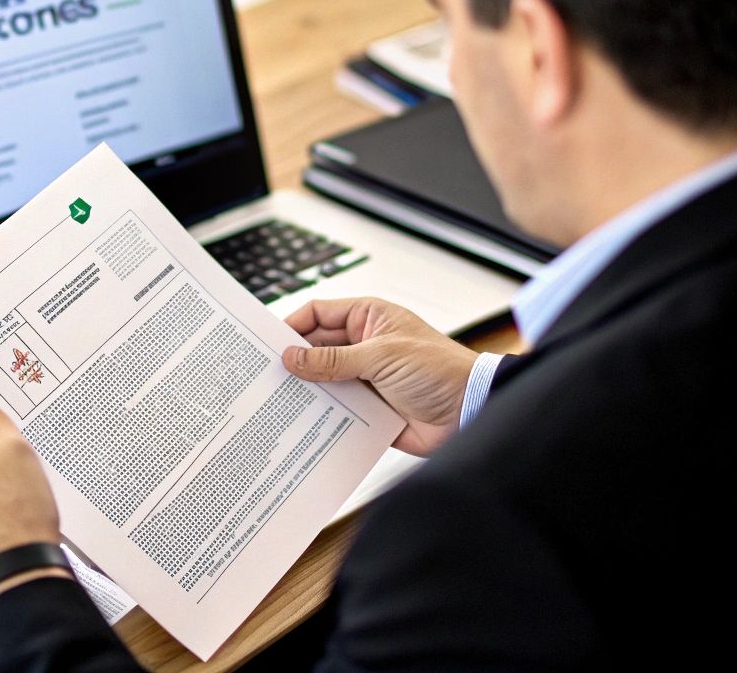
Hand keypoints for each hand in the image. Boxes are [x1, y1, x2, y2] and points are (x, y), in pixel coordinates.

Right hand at [282, 297, 479, 455]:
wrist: (471, 411)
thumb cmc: (439, 370)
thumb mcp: (381, 357)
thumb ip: (333, 360)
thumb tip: (293, 357)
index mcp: (368, 318)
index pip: (319, 314)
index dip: (292, 325)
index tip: (267, 342)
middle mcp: (364, 345)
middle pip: (316, 348)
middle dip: (293, 360)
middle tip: (264, 374)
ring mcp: (365, 377)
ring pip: (323, 381)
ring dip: (305, 389)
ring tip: (274, 399)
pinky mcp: (369, 408)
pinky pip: (337, 409)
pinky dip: (321, 415)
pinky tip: (301, 422)